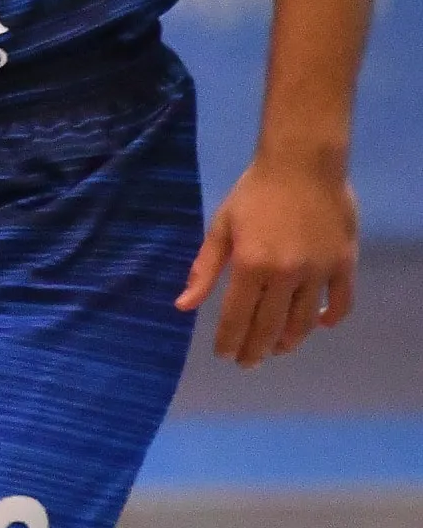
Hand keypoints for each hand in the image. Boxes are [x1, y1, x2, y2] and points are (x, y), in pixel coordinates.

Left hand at [177, 147, 357, 366]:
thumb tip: (183, 305)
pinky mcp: (343, 263)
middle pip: (270, 325)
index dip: (229, 340)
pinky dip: (331, 318)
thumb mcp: (221, 227)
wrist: (302, 164)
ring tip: (278, 350)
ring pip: (305, 320)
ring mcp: (318, 271)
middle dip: (256, 349)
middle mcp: (285, 274)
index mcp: (250, 265)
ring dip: (290, 340)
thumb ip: (205, 269)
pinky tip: (320, 326)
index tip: (224, 355)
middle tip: (248, 363)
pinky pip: (341, 301)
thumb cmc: (254, 193)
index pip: (237, 316)